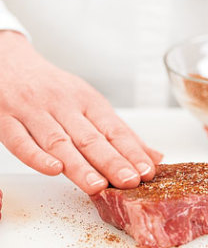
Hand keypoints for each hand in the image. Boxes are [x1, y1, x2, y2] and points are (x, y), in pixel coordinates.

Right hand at [0, 31, 162, 193]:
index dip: (131, 150)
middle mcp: (64, 105)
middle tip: (129, 181)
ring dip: (79, 164)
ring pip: (58, 141)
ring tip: (97, 185)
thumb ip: (119, 132)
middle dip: (111, 160)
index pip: (114, 129)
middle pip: (90, 137)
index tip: (146, 170)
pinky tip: (53, 170)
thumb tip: (153, 156)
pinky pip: (21, 140)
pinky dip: (36, 156)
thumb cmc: (55, 88)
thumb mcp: (89, 102)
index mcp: (87, 101)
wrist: (11, 62)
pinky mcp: (7, 120)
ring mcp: (34, 112)